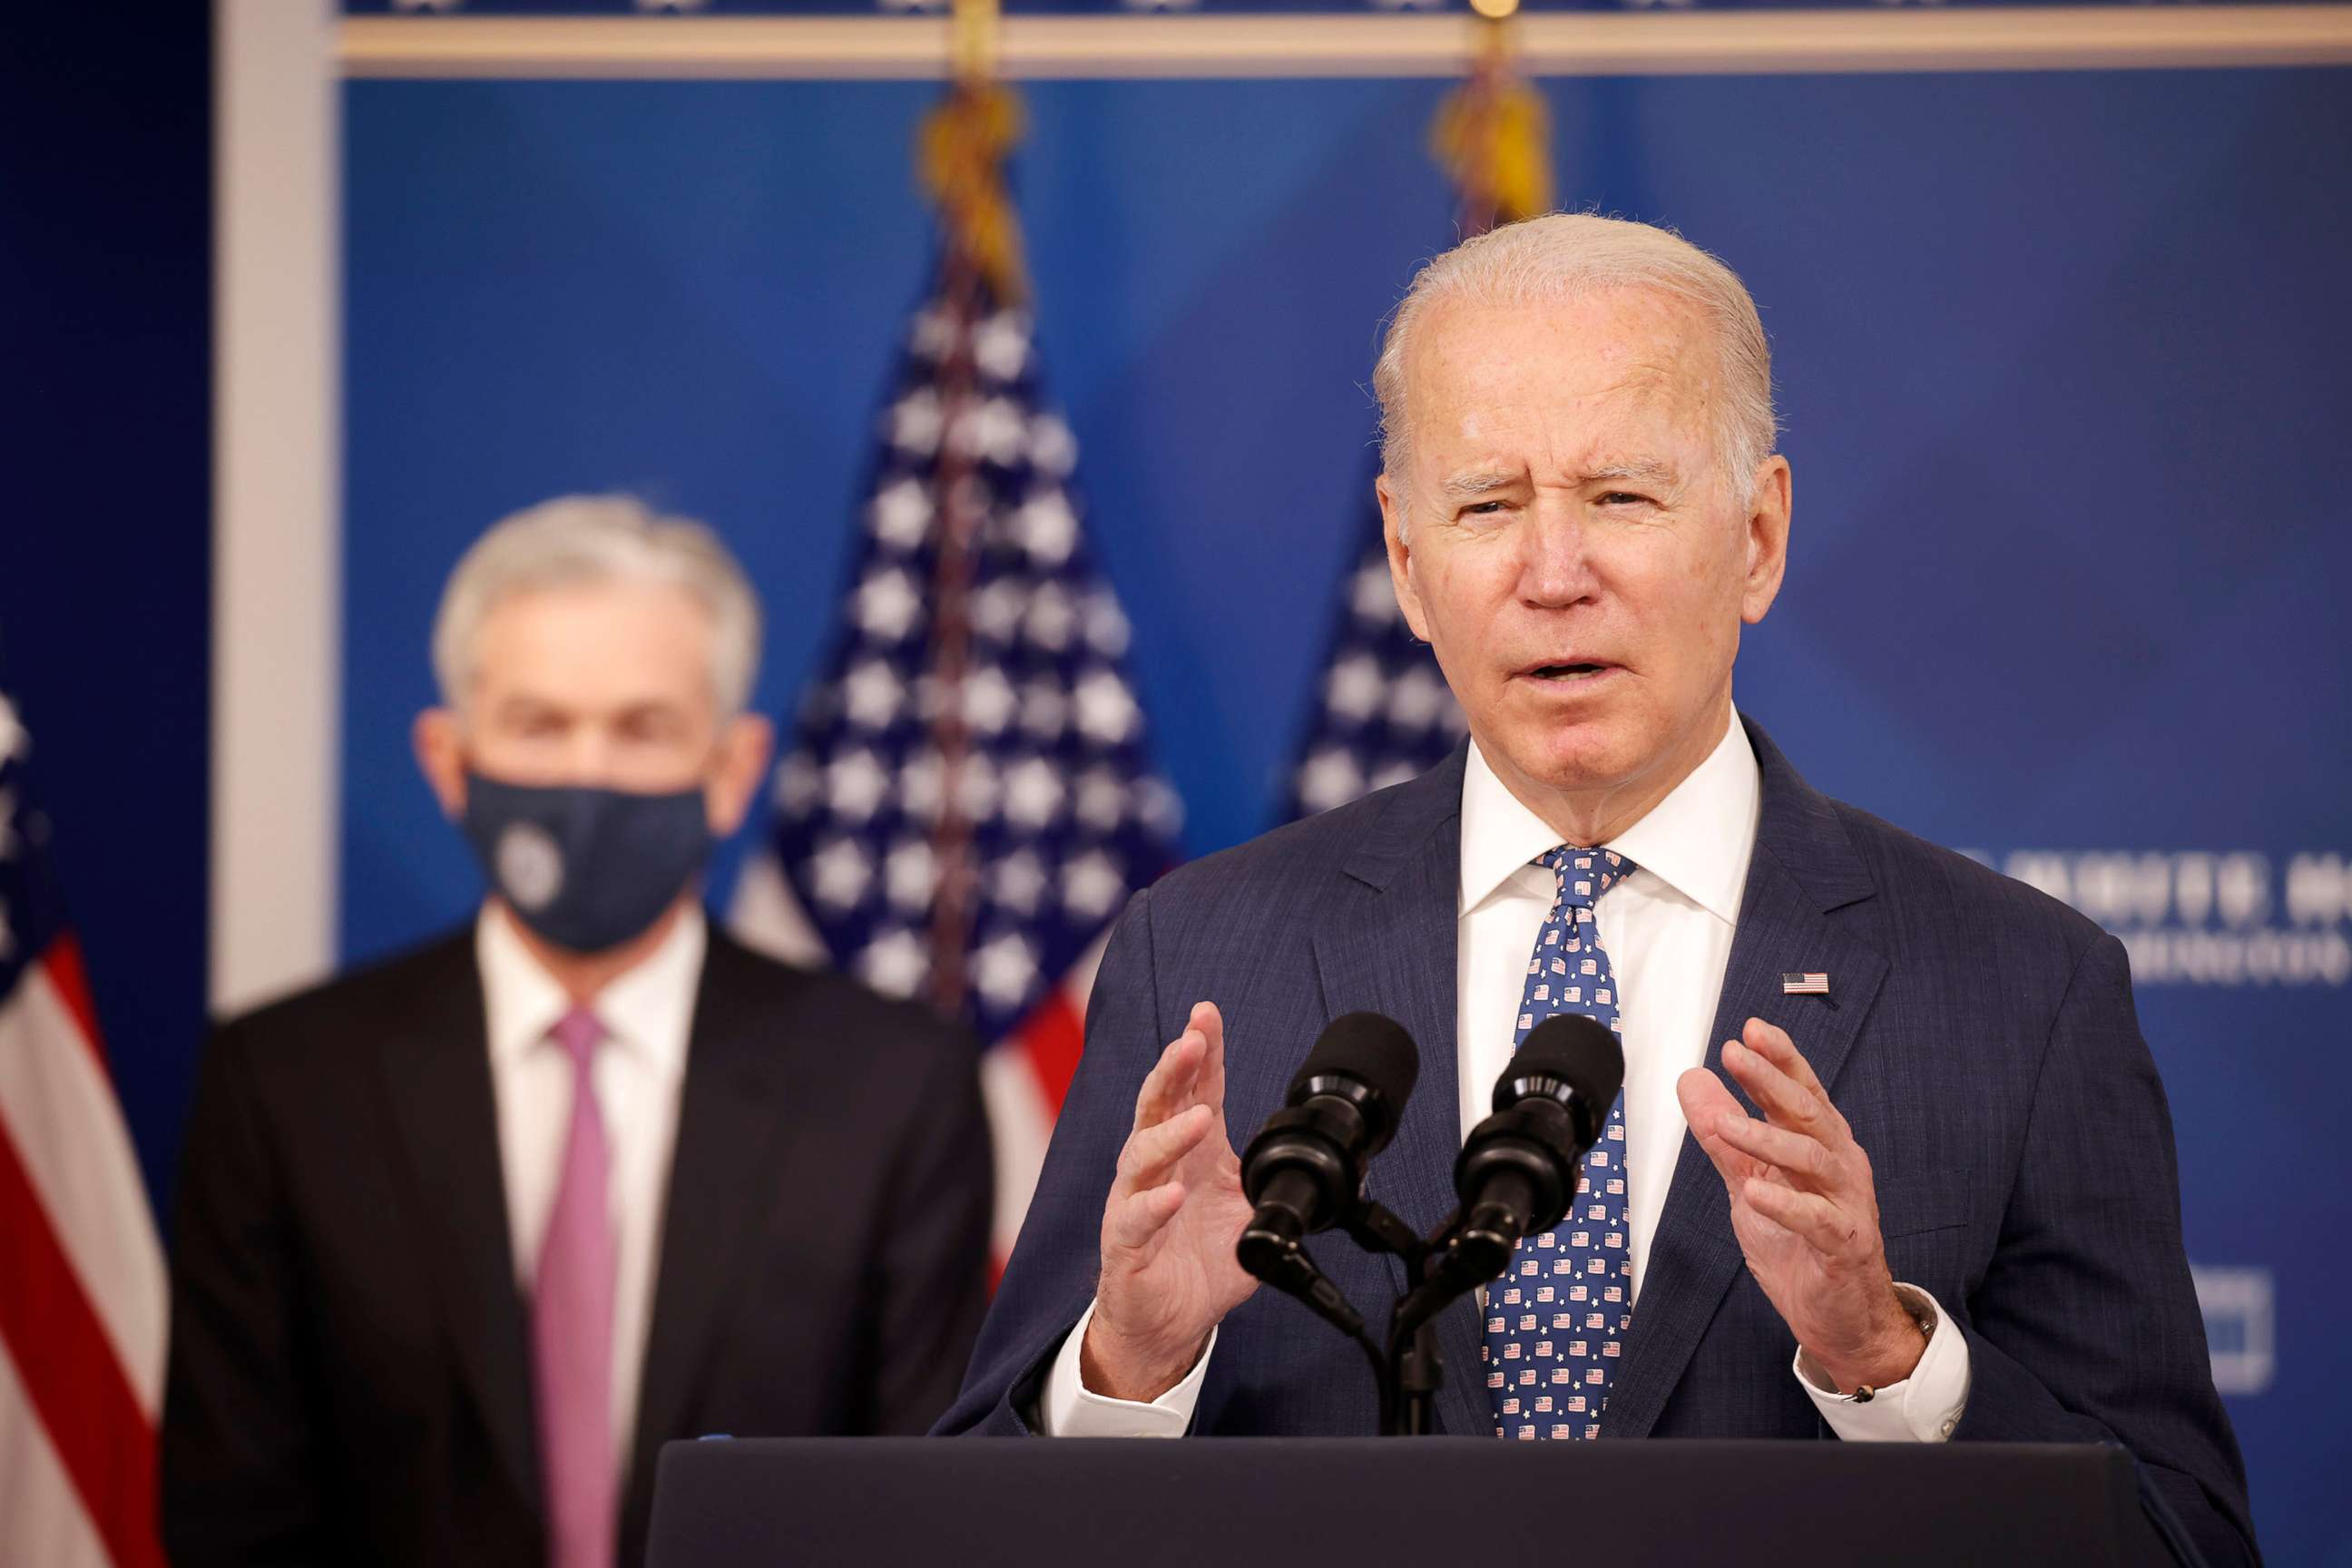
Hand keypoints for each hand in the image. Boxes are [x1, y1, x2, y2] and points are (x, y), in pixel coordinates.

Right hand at [1081, 1001, 1257, 1401]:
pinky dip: (1151, 1206)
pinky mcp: (1125, 1246)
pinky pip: (1133, 1220)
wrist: (1168, 1323)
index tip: (1207, 1013)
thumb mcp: (1251, 1213)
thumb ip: (1275, 1180)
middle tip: (1191, 1041)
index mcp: (1190, 1152)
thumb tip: (1335, 1166)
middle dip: (1173, 1071)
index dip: (1201, 1052)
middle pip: (1157, 1106)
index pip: (1193, 1090)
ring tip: (1197, 1119)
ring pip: (1141, 1156)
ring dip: (1169, 1134)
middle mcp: (1158, 1169)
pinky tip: (1170, 1197)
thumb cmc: (1200, 1262)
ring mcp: (1135, 1203)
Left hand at [1676, 1018, 1925, 1392]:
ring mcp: (1846, 1203)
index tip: (1750, 1030)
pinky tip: (1755, 1192)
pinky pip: (1817, 1218)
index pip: (1803, 1091)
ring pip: (1813, 1157)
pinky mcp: (1844, 1244)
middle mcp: (1840, 1165)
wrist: (1839, 1317)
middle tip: (1734, 1054)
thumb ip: (1723, 1136)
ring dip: (1767, 1137)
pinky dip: (1785, 1203)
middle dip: (1771, 1080)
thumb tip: (1693, 1080)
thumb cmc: (1799, 1245)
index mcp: (1821, 1145)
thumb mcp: (1750, 1182)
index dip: (1780, 1059)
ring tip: (1725, 1125)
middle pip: (1809, 1112)